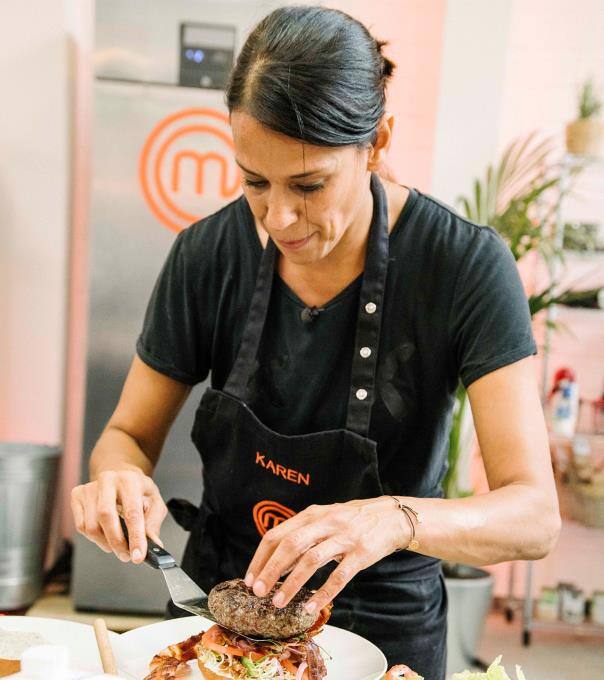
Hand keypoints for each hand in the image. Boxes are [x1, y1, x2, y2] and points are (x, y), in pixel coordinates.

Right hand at [71, 469, 166, 563]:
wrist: (121, 475)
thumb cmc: (138, 490)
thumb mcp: (154, 502)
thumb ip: (153, 524)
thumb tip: (153, 545)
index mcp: (130, 480)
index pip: (132, 512)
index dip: (135, 537)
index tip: (138, 555)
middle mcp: (108, 480)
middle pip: (106, 517)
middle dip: (117, 542)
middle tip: (126, 556)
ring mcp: (90, 487)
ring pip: (91, 526)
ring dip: (105, 543)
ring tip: (118, 546)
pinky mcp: (77, 495)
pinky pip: (81, 526)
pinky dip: (94, 538)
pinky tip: (105, 534)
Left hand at [245, 496, 410, 613]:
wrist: (390, 516)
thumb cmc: (351, 520)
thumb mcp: (324, 519)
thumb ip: (301, 536)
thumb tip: (275, 564)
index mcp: (311, 514)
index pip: (277, 534)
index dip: (261, 557)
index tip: (250, 579)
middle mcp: (325, 522)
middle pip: (290, 545)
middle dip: (270, 570)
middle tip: (258, 592)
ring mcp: (343, 537)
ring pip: (311, 559)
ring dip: (291, 583)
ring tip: (278, 602)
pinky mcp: (361, 553)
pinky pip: (339, 576)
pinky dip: (323, 593)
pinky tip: (311, 607)